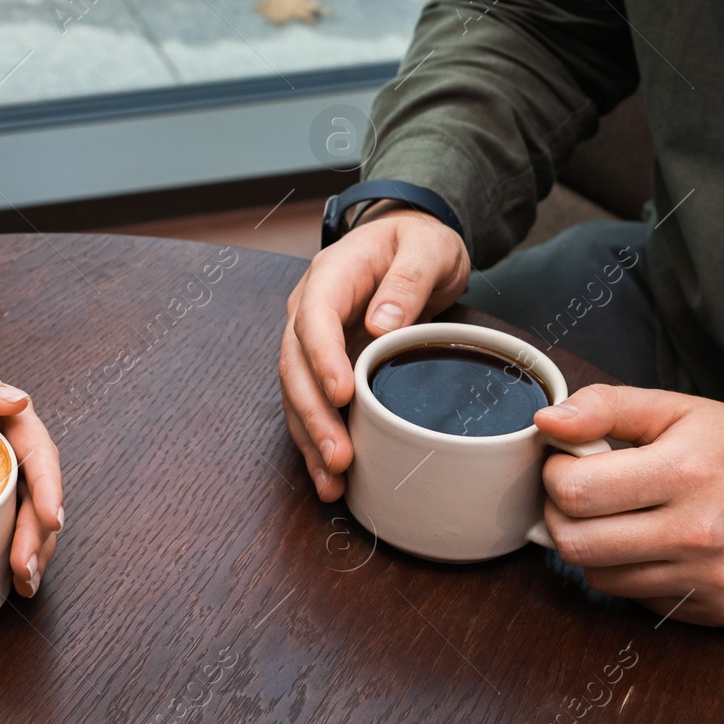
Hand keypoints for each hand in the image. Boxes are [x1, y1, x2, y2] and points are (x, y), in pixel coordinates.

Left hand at [0, 350, 62, 597]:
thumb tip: (20, 401)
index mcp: (8, 420)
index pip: (40, 456)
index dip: (50, 489)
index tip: (52, 520)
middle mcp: (7, 452)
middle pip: (36, 496)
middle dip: (39, 535)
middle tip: (26, 568)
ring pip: (25, 517)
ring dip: (32, 552)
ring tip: (24, 583)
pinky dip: (6, 555)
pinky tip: (8, 581)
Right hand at [279, 206, 470, 500]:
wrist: (410, 243)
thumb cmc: (419, 242)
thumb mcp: (428, 248)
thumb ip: (408, 279)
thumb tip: (381, 324)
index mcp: (330, 275)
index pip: (313, 319)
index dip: (322, 358)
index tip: (341, 393)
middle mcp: (308, 310)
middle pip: (295, 365)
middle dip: (313, 414)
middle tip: (340, 456)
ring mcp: (312, 341)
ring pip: (296, 393)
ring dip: (311, 438)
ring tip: (332, 481)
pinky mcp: (324, 366)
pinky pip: (312, 405)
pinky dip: (317, 441)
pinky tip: (331, 477)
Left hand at [534, 384, 723, 625]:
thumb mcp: (681, 410)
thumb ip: (607, 408)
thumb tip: (547, 422)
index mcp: (685, 472)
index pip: (573, 491)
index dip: (554, 475)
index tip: (568, 464)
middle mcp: (697, 532)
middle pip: (575, 543)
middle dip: (561, 515)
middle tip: (581, 495)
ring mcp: (708, 580)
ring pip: (600, 577)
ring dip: (594, 547)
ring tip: (620, 518)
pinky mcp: (717, 612)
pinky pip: (638, 600)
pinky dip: (632, 574)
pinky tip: (654, 546)